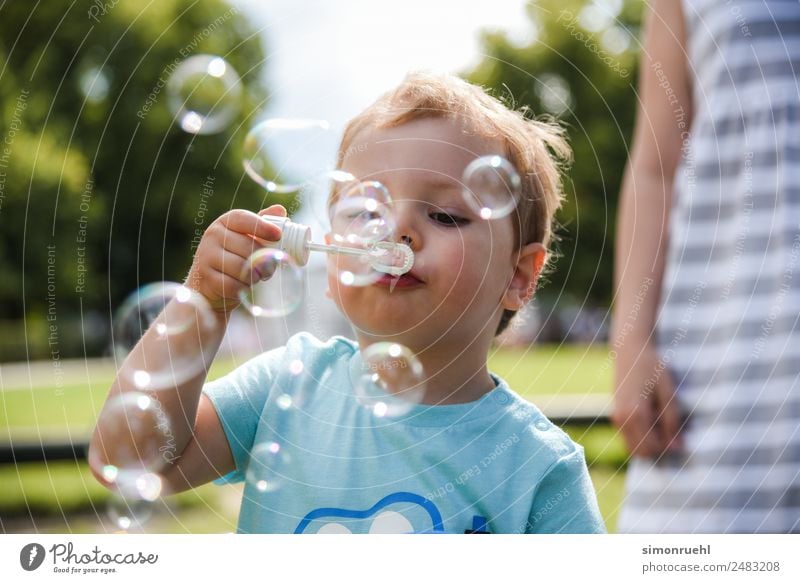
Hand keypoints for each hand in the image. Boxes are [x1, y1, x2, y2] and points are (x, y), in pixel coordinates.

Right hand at [185, 205, 285, 313]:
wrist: (206, 284)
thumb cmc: (232, 256)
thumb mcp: (245, 237)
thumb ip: (262, 223)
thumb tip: (280, 210)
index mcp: (224, 222)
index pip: (243, 219)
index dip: (262, 226)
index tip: (278, 235)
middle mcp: (212, 236)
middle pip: (248, 247)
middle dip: (264, 261)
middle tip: (269, 268)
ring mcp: (206, 257)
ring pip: (242, 268)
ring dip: (254, 276)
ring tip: (255, 277)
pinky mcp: (206, 279)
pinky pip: (234, 285)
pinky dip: (243, 288)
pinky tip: (243, 286)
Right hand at [611, 341, 682, 458]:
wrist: (630, 351)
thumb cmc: (653, 368)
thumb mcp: (669, 392)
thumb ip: (672, 421)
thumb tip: (677, 447)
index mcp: (636, 415)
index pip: (652, 448)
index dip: (669, 448)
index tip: (681, 437)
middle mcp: (622, 420)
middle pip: (640, 453)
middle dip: (658, 449)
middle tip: (672, 433)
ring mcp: (616, 418)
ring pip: (633, 448)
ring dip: (649, 443)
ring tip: (662, 423)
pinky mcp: (615, 415)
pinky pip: (629, 437)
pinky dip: (641, 436)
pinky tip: (652, 419)